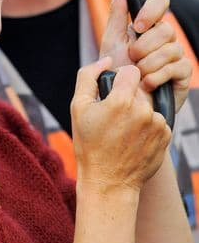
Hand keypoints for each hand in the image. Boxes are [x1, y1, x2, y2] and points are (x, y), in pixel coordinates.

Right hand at [71, 57, 170, 194]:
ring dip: (138, 113)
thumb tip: (106, 60)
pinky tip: (134, 140)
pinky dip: (148, 127)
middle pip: (139, 89)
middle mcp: (143, 111)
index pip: (131, 71)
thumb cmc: (89, 144)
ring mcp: (157, 125)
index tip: (113, 93)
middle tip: (114, 118)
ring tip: (124, 132)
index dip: (120, 79)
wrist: (109, 182)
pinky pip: (158, 121)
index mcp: (121, 101)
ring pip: (148, 105)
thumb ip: (88, 76)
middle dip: (128, 98)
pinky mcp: (166, 137)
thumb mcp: (78, 107)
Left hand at [100, 0, 191, 112]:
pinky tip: (147, 83)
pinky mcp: (183, 74)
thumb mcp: (112, 39)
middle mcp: (164, 37)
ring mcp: (176, 54)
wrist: (121, 103)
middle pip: (165, 28)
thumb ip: (117, 12)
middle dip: (143, 46)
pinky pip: (175, 67)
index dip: (151, 9)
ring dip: (147, 64)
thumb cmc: (116, 71)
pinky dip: (156, 76)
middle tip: (131, 58)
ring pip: (170, 49)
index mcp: (148, 24)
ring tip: (136, 74)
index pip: (160, 1)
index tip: (137, 25)